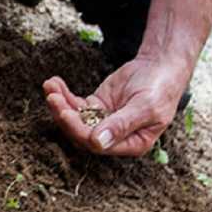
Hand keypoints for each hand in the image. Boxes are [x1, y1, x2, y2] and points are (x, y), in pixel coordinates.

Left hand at [42, 55, 191, 155]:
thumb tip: (98, 143)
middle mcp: (114, 137)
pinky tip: (54, 82)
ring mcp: (102, 121)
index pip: (97, 145)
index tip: (66, 113)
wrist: (161, 66)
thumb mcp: (145, 107)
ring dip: (60, 104)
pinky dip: (63, 94)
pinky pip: (75, 104)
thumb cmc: (160, 89)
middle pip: (81, 133)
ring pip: (75, 118)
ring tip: (50, 86)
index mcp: (131, 144)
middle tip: (52, 98)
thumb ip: (122, 124)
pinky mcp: (96, 106)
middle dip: (64, 116)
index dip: (79, 130)